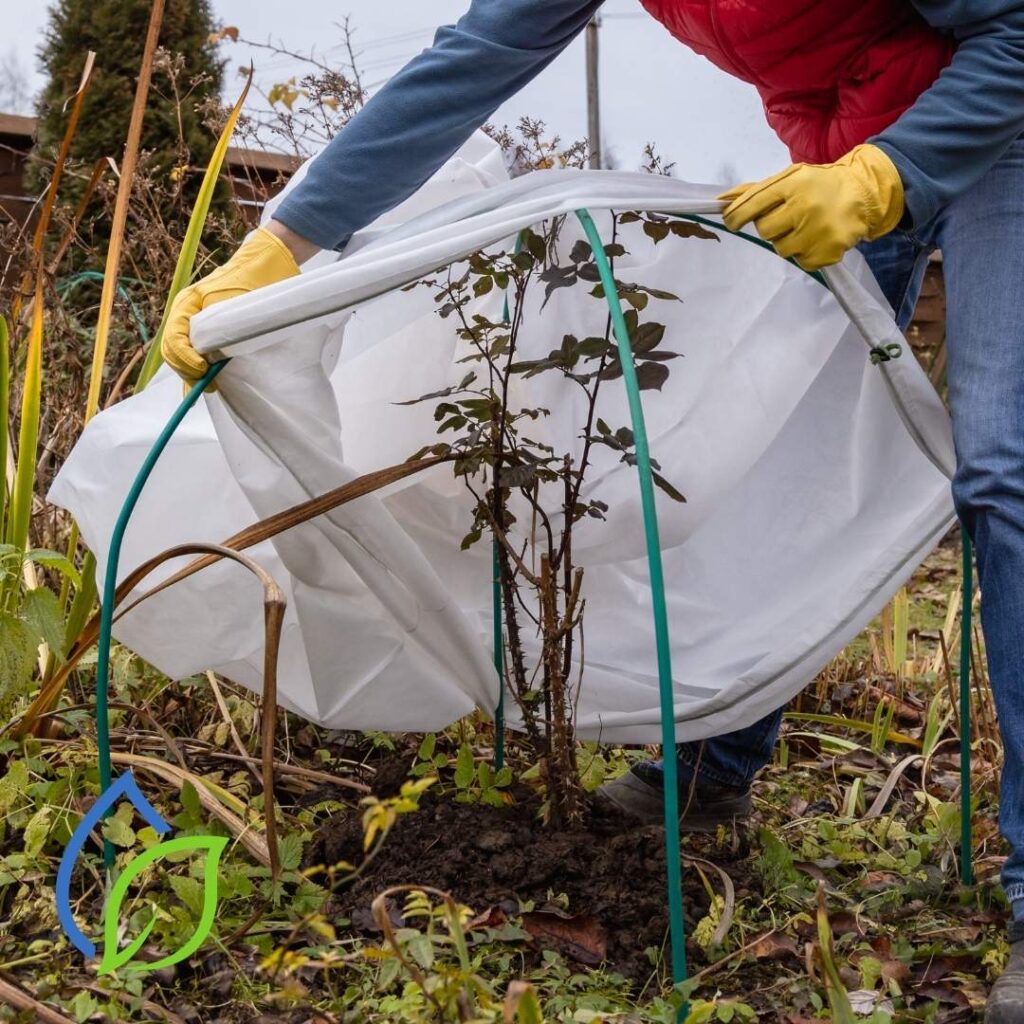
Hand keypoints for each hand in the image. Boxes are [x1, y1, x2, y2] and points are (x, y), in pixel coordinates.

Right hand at [161, 226, 301, 386]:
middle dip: (187, 370)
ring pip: (181, 354)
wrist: (266, 265)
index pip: (175, 338)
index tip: (204, 369)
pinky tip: (206, 383)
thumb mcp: (234, 302)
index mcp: (187, 304)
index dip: (186, 357)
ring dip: (191, 373)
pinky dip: (197, 370)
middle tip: (208, 385)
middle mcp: (185, 315)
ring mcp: (195, 323)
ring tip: (210, 386)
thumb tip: (210, 356)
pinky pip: (194, 353)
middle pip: (173, 350)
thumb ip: (219, 326)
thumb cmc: (252, 280)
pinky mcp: (208, 331)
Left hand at [718, 144, 903, 270]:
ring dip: (787, 241)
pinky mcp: (829, 250)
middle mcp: (805, 206)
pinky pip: (801, 262)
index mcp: (793, 184)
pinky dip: (804, 253)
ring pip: (780, 249)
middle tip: (786, 218)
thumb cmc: (818, 186)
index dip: (736, 216)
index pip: (752, 203)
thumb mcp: (790, 178)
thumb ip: (755, 191)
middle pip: (764, 230)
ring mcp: (818, 230)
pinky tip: (816, 238)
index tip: (731, 222)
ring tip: (804, 227)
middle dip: (770, 226)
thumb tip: (721, 201)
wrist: (862, 193)